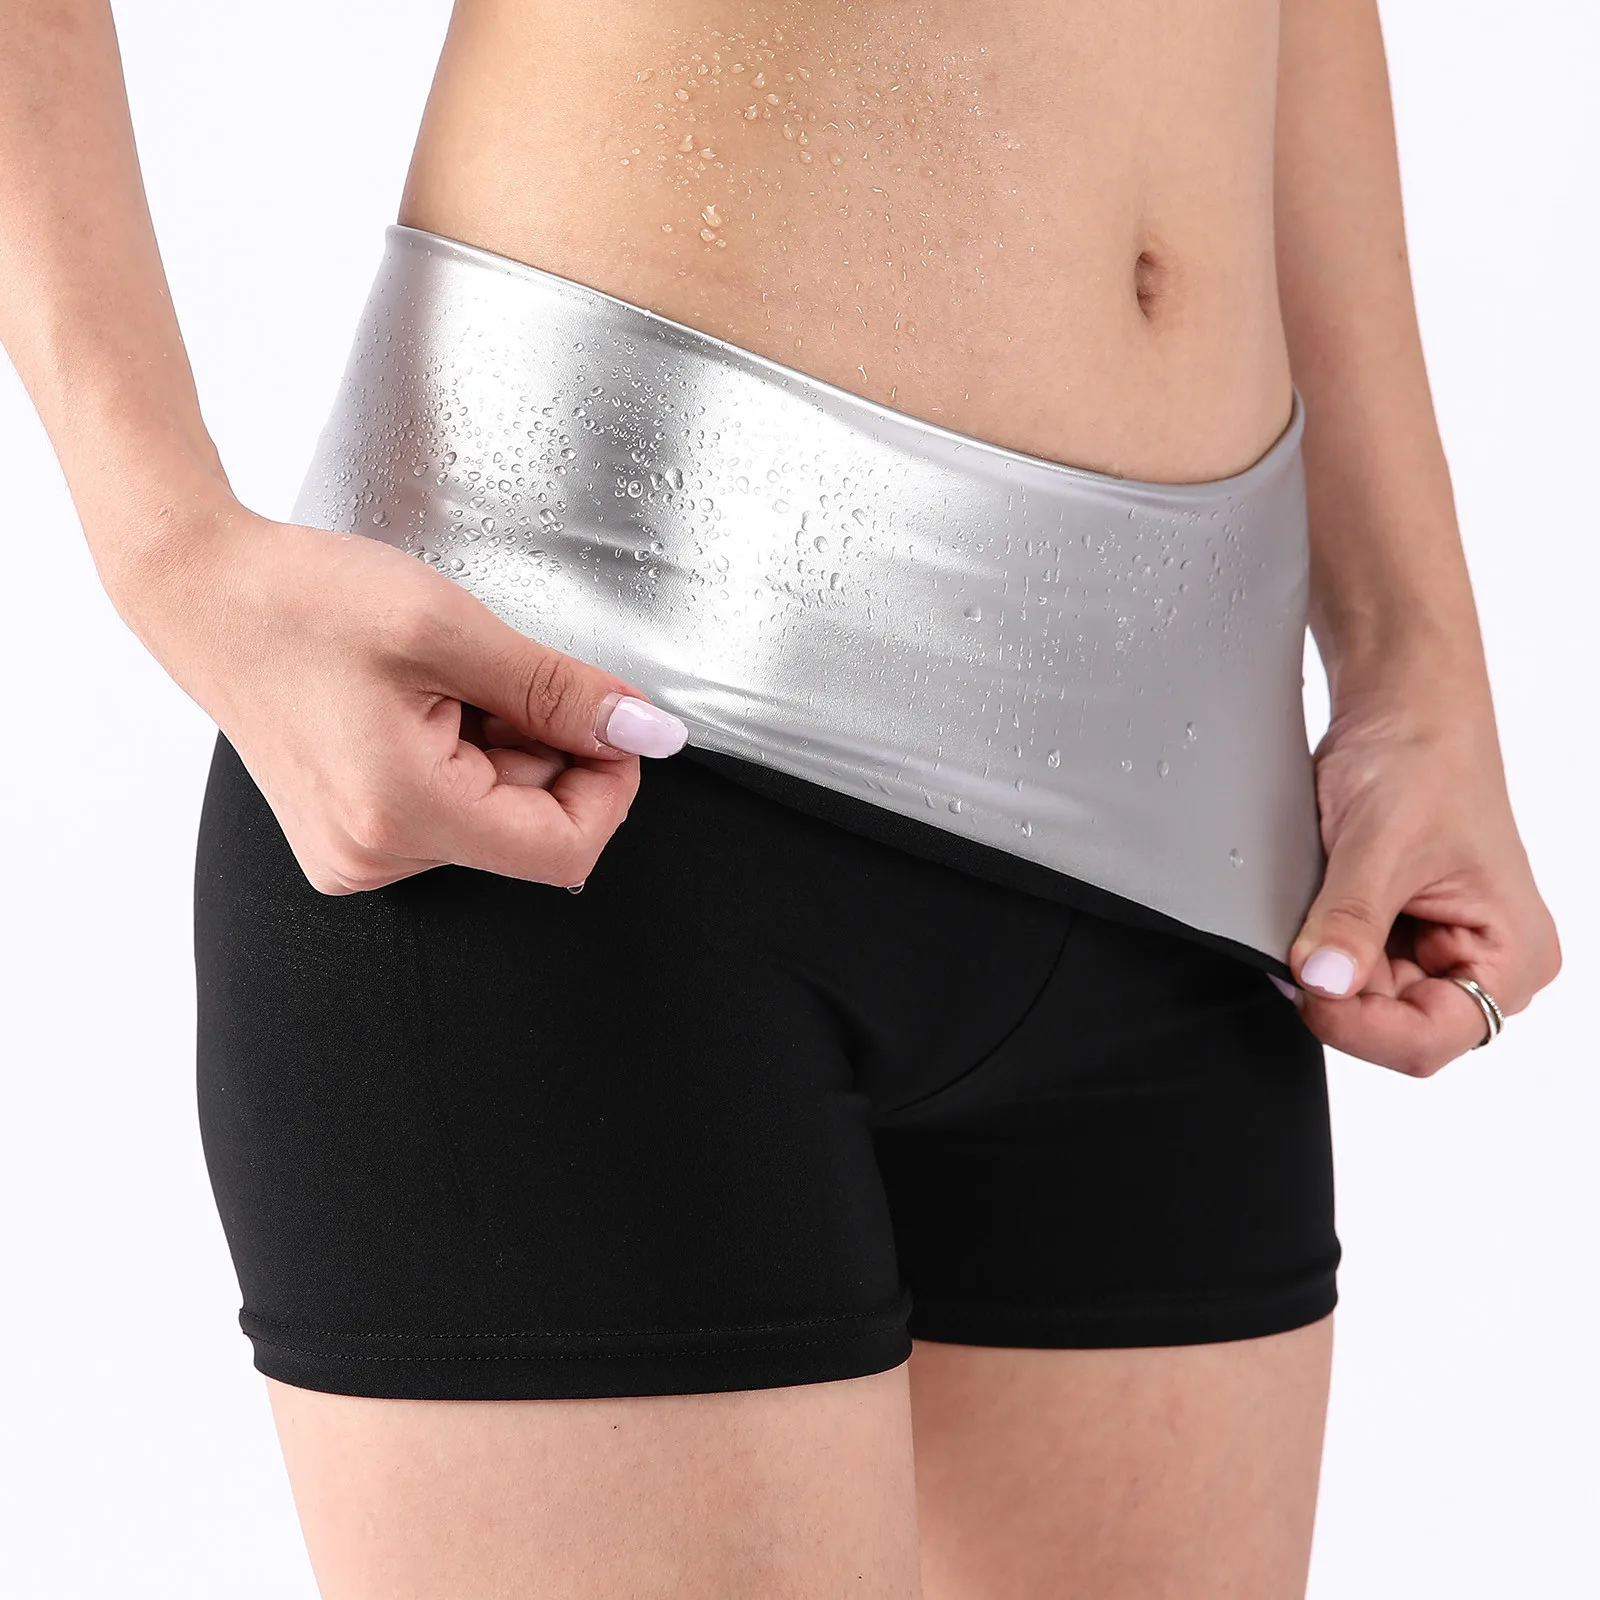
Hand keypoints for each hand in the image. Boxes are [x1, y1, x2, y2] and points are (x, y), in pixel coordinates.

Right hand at [115, 503, 686, 892]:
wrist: (204, 590)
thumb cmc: (302, 599)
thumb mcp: (450, 631)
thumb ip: (559, 692)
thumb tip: (644, 733)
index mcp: (402, 815)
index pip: (566, 850)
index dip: (609, 784)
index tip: (604, 719)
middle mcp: (374, 857)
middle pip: (531, 830)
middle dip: (542, 749)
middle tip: (488, 677)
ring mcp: (357, 853)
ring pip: (495, 817)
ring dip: (500, 748)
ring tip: (439, 686)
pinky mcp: (351, 835)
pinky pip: (451, 810)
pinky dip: (463, 757)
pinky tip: (418, 707)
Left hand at [1283, 691, 1559, 1073]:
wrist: (1401, 711)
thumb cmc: (1422, 759)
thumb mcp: (1381, 843)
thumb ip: (1352, 919)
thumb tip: (1325, 981)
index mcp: (1514, 954)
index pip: (1432, 1038)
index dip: (1361, 1027)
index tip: (1307, 988)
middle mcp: (1487, 965)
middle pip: (1393, 1028)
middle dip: (1336, 996)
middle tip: (1291, 951)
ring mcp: (1441, 953)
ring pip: (1365, 1005)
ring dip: (1326, 972)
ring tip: (1313, 915)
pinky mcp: (1402, 937)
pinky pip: (1351, 973)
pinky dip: (1322, 953)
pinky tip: (1315, 918)